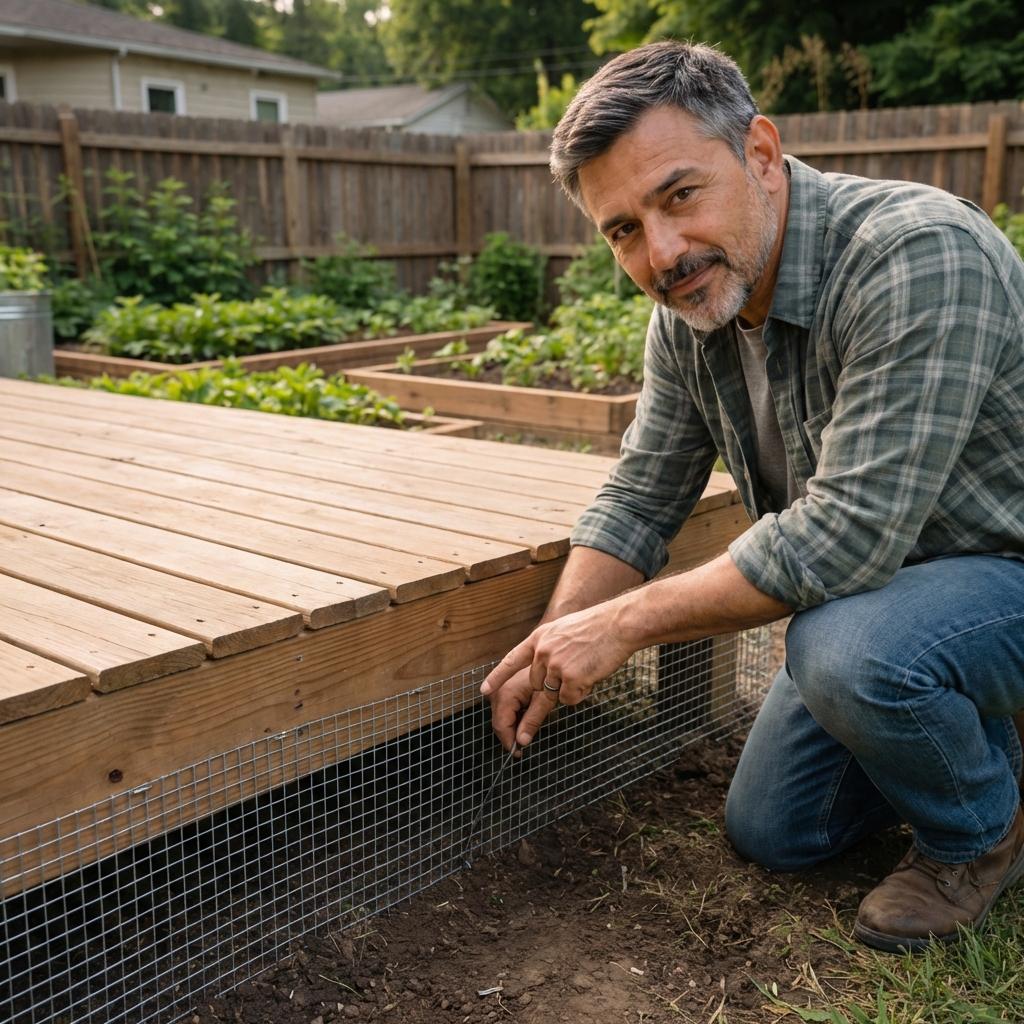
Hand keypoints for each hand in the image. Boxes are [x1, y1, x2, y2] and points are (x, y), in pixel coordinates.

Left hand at [481, 602, 634, 746]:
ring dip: (569, 688)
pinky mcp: (570, 679)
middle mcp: (542, 652)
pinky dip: (581, 692)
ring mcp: (555, 666)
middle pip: (536, 685)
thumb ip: (550, 649)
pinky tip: (592, 674)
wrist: (617, 624)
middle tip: (574, 671)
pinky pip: (570, 699)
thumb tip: (543, 672)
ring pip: (553, 695)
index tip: (484, 692)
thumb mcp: (564, 631)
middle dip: (551, 687)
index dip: (497, 678)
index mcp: (539, 638)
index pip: (511, 661)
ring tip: (587, 667)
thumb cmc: (596, 628)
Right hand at [486, 666, 556, 751]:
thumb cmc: (553, 672)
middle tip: (524, 744)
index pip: (501, 725)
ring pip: (502, 714)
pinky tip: (527, 713)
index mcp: (506, 693)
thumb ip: (532, 721)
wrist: (556, 652)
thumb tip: (521, 742)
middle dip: (511, 733)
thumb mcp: (546, 699)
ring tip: (528, 727)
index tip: (518, 752)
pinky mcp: (502, 683)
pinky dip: (514, 713)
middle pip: (500, 720)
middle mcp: (498, 688)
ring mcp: (498, 685)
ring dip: (513, 723)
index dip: (509, 741)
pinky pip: (505, 704)